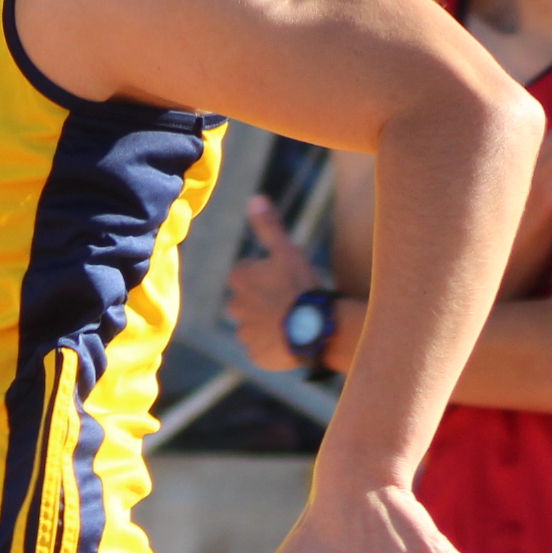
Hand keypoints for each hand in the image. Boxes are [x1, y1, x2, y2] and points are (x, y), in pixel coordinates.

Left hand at [222, 196, 323, 371]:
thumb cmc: (302, 286)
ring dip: (269, 324)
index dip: (268, 277)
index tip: (286, 281)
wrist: (317, 327)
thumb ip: (269, 226)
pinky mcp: (256, 355)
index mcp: (239, 279)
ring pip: (255, 326)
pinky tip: (293, 339)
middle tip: (291, 303)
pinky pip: (263, 348)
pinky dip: (275, 345)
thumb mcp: (287, 250)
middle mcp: (235, 306)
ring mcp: (245, 333)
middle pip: (248, 301)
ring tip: (294, 322)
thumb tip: (255, 198)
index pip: (248, 274)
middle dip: (264, 302)